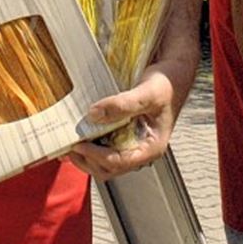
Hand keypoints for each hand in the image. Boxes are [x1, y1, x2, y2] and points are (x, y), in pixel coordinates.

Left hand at [67, 58, 185, 181]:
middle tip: (70, 145)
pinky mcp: (125, 134)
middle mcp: (141, 150)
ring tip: (71, 142)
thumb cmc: (166, 85)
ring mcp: (133, 143)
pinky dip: (92, 144)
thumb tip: (94, 114)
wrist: (173, 75)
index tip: (79, 145)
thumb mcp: (147, 93)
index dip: (97, 156)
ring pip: (105, 161)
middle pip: (110, 168)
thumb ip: (123, 104)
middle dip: (88, 160)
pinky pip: (106, 146)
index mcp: (151, 147)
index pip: (120, 162)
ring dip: (88, 156)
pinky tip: (82, 134)